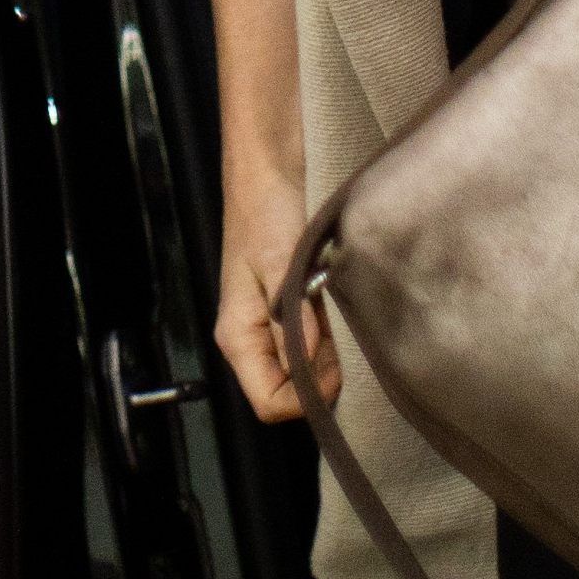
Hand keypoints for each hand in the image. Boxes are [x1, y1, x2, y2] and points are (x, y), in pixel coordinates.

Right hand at [214, 162, 337, 423]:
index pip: (267, 402)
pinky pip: (303, 346)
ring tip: (337, 330)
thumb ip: (293, 316)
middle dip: (316, 380)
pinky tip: (333, 322)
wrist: (265, 176)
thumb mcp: (281, 264)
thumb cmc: (266, 215)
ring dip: (322, 362)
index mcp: (237, 336)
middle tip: (340, 346)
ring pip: (296, 372)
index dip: (303, 398)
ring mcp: (263, 328)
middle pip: (283, 392)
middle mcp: (247, 339)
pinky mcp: (279, 313)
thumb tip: (309, 358)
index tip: (333, 371)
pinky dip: (322, 345)